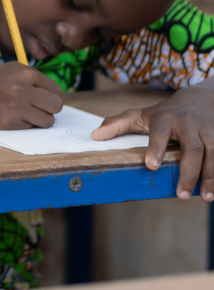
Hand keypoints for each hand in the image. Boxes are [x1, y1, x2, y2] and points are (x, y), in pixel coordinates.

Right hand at [0, 63, 62, 128]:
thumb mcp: (8, 70)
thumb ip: (30, 79)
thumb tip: (53, 94)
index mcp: (26, 72)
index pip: (56, 90)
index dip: (50, 96)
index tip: (41, 99)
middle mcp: (24, 88)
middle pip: (56, 106)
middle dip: (49, 109)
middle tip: (36, 109)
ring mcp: (16, 106)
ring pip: (47, 120)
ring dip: (39, 120)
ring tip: (24, 114)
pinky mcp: (8, 122)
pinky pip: (30, 127)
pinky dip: (23, 125)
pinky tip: (9, 116)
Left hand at [92, 87, 213, 200]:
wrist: (199, 98)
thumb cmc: (164, 113)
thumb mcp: (140, 115)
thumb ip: (117, 125)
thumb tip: (94, 136)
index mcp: (165, 119)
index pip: (160, 133)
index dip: (155, 148)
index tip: (151, 166)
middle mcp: (189, 124)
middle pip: (193, 148)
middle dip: (188, 172)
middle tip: (181, 195)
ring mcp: (209, 130)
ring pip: (213, 153)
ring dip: (210, 177)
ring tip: (204, 198)